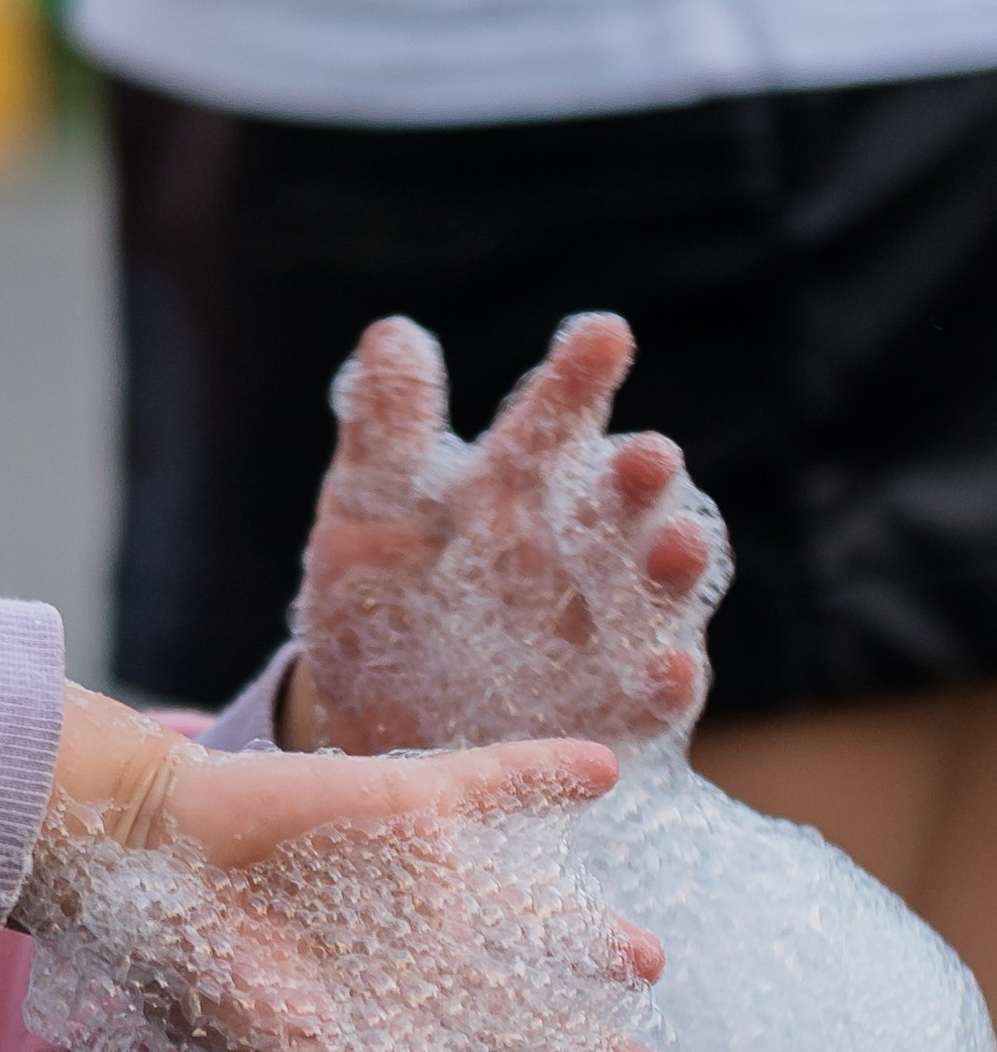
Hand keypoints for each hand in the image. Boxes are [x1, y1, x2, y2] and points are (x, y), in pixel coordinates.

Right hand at [32, 687, 672, 1051]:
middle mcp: (411, 973)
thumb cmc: (185, 965)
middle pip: (520, 1028)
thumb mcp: (259, 1048)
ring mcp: (417, 889)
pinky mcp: (406, 807)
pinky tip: (604, 772)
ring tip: (647, 960)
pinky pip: (491, 786)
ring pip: (524, 920)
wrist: (135, 849)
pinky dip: (545, 776)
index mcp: (378, 1046)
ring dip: (582, 936)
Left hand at [291, 313, 726, 755]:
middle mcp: (579, 546)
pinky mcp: (610, 709)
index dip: (580, 376)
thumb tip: (393, 332)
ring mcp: (604, 628)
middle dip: (641, 477)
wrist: (369, 718)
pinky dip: (664, 684)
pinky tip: (667, 670)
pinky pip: (648, 698)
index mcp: (521, 484)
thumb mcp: (369, 510)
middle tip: (648, 454)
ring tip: (682, 544)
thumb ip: (385, 428)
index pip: (556, 417)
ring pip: (657, 589)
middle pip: (624, 499)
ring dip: (675, 566)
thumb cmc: (383, 596)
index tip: (603, 334)